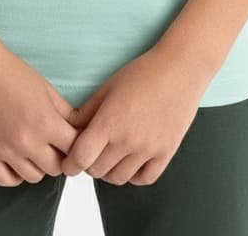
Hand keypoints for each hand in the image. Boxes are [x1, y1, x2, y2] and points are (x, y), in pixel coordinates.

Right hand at [0, 43, 82, 187]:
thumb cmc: (12, 72)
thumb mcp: (45, 88)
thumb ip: (65, 112)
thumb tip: (80, 130)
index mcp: (45, 122)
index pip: (74, 148)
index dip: (76, 143)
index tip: (71, 139)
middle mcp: (27, 141)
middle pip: (56, 167)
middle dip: (59, 156)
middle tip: (54, 145)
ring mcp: (5, 150)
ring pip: (34, 177)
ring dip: (38, 165)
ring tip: (35, 149)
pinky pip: (6, 180)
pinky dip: (15, 174)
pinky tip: (17, 159)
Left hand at [59, 46, 209, 185]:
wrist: (179, 70)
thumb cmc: (142, 73)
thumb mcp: (108, 88)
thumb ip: (86, 112)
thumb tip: (68, 129)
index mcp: (109, 123)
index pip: (81, 158)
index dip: (71, 163)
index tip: (70, 161)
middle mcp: (128, 141)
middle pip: (97, 171)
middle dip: (89, 164)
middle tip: (91, 152)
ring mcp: (148, 150)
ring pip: (119, 178)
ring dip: (110, 171)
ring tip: (110, 155)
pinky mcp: (166, 153)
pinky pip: (144, 179)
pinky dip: (133, 175)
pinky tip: (131, 161)